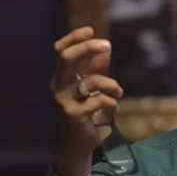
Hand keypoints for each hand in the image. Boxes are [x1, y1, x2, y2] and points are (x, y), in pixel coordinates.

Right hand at [51, 27, 122, 173]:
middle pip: (67, 58)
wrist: (75, 145)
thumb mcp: (89, 90)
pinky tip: (115, 107)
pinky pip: (97, 101)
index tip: (91, 30)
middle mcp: (58, 86)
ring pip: (89, 81)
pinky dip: (111, 102)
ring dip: (110, 84)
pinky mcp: (73, 115)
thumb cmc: (83, 115)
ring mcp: (64, 101)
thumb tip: (106, 50)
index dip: (74, 38)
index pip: (60, 51)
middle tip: (107, 45)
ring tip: (118, 92)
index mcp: (61, 77)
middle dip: (87, 48)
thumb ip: (94, 71)